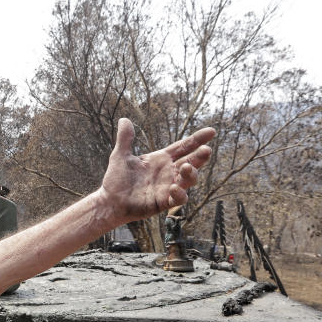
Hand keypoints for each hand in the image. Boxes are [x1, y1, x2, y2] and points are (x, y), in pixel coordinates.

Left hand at [99, 119, 213, 222]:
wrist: (109, 201)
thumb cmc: (117, 179)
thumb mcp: (120, 156)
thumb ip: (125, 139)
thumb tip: (124, 119)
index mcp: (162, 159)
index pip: (184, 146)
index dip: (197, 139)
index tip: (211, 131)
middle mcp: (169, 172)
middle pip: (191, 162)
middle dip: (200, 156)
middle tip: (206, 150)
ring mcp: (168, 187)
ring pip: (188, 180)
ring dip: (191, 174)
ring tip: (186, 166)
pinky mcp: (163, 202)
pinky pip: (177, 199)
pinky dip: (179, 194)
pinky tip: (174, 188)